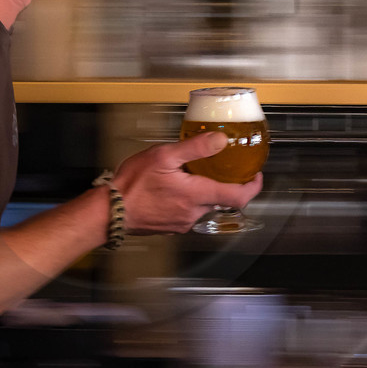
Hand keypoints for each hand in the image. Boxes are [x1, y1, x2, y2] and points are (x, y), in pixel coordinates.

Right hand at [111, 131, 263, 234]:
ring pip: (203, 206)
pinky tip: (174, 188)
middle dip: (224, 184)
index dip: (253, 187)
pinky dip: (188, 200)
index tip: (256, 176)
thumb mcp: (164, 157)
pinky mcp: (171, 227)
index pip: (238, 197)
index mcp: (196, 195)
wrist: (110, 212)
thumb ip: (195, 148)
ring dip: (203, 191)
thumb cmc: (132, 185)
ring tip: (190, 175)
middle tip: (221, 168)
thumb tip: (220, 140)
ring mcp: (182, 222)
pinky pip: (188, 212)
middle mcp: (193, 213)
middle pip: (222, 200)